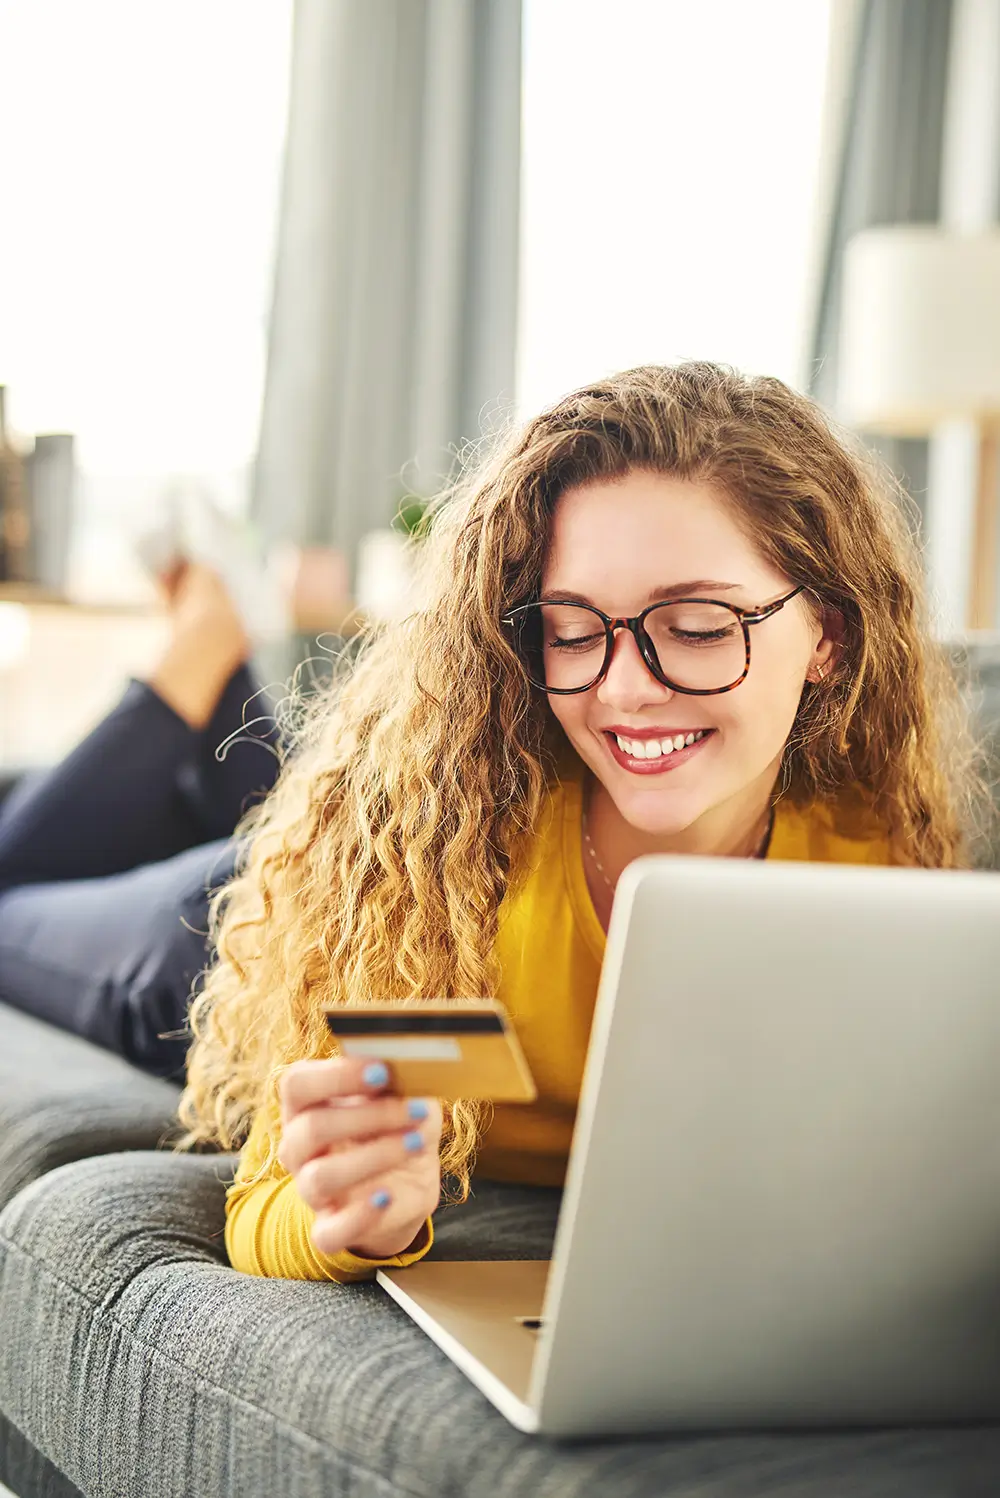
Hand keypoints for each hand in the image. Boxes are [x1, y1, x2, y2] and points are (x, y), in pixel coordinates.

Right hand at [277, 1057, 443, 1260]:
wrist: (407, 1186)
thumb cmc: (398, 1128)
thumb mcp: (404, 1097)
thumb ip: (400, 1079)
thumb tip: (412, 1059)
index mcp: (308, 1105)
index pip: (297, 1083)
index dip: (336, 1075)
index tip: (381, 1071)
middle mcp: (299, 1147)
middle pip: (311, 1128)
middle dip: (369, 1116)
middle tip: (415, 1109)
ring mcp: (311, 1191)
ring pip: (320, 1177)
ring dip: (374, 1157)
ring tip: (416, 1144)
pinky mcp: (330, 1229)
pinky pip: (328, 1233)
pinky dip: (359, 1216)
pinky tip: (387, 1197)